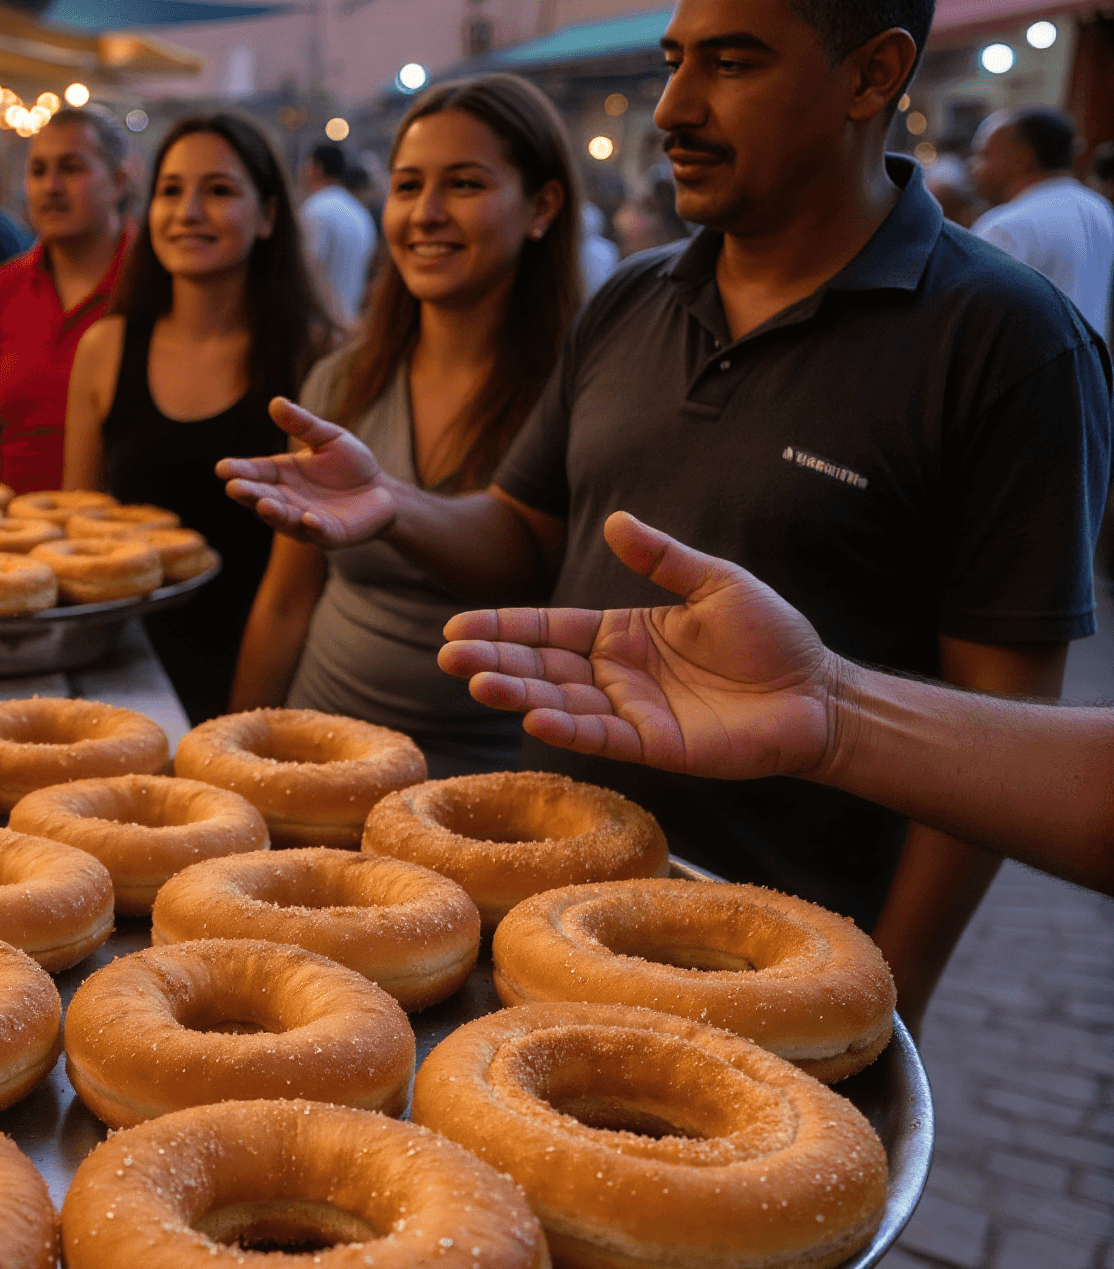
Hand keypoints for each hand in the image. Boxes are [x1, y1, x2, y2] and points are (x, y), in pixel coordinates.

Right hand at [216, 397, 399, 546]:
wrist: (381, 491)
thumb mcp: (328, 437)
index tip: (222, 468)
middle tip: (234, 488)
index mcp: (282, 474)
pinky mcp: (330, 535)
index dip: (240, 470)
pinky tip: (308, 519)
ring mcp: (305, 520)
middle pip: (263, 497)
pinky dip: (313, 528)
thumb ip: (303, 424)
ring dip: (274, 513)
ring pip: (285, 519)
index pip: (257, 472)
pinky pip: (319, 534)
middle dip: (249, 494)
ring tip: (265, 504)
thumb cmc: (350, 464)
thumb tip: (276, 402)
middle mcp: (287, 500)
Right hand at [436, 511, 837, 776]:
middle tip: (448, 656)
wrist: (820, 693)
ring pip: (560, 702)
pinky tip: (533, 717)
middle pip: (541, 667)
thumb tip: (614, 521)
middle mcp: (615, 674)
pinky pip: (601, 737)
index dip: (504, 627)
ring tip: (477, 683)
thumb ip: (662, 558)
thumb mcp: (716, 582)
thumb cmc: (772, 636)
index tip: (456, 626)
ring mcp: (630, 712)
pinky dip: (566, 729)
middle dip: (494, 660)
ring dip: (518, 694)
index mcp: (621, 633)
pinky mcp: (653, 747)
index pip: (549, 628)